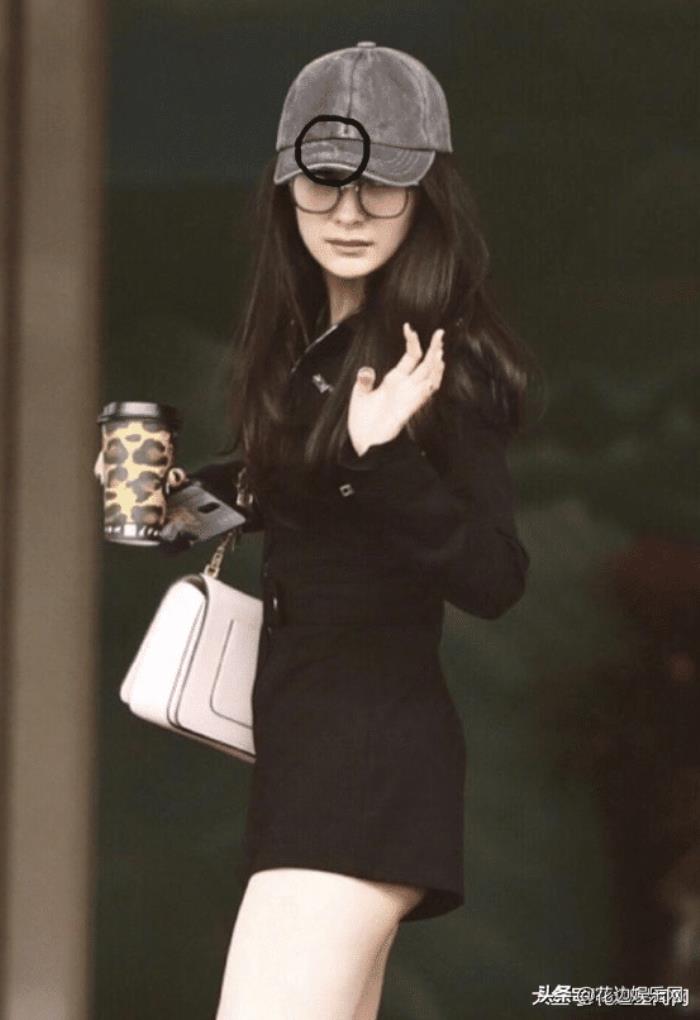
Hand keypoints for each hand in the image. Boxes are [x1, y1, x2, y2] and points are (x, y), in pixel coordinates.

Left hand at [347, 322, 444, 456]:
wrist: (364, 443)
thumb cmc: (364, 422)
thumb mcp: (359, 396)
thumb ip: (364, 381)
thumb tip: (366, 370)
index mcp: (395, 380)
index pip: (411, 356)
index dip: (412, 341)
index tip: (408, 327)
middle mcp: (406, 386)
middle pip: (426, 364)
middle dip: (434, 348)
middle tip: (441, 332)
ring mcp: (409, 396)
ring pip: (429, 377)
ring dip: (436, 364)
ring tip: (440, 349)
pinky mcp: (409, 407)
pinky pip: (425, 393)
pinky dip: (432, 381)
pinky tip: (436, 370)